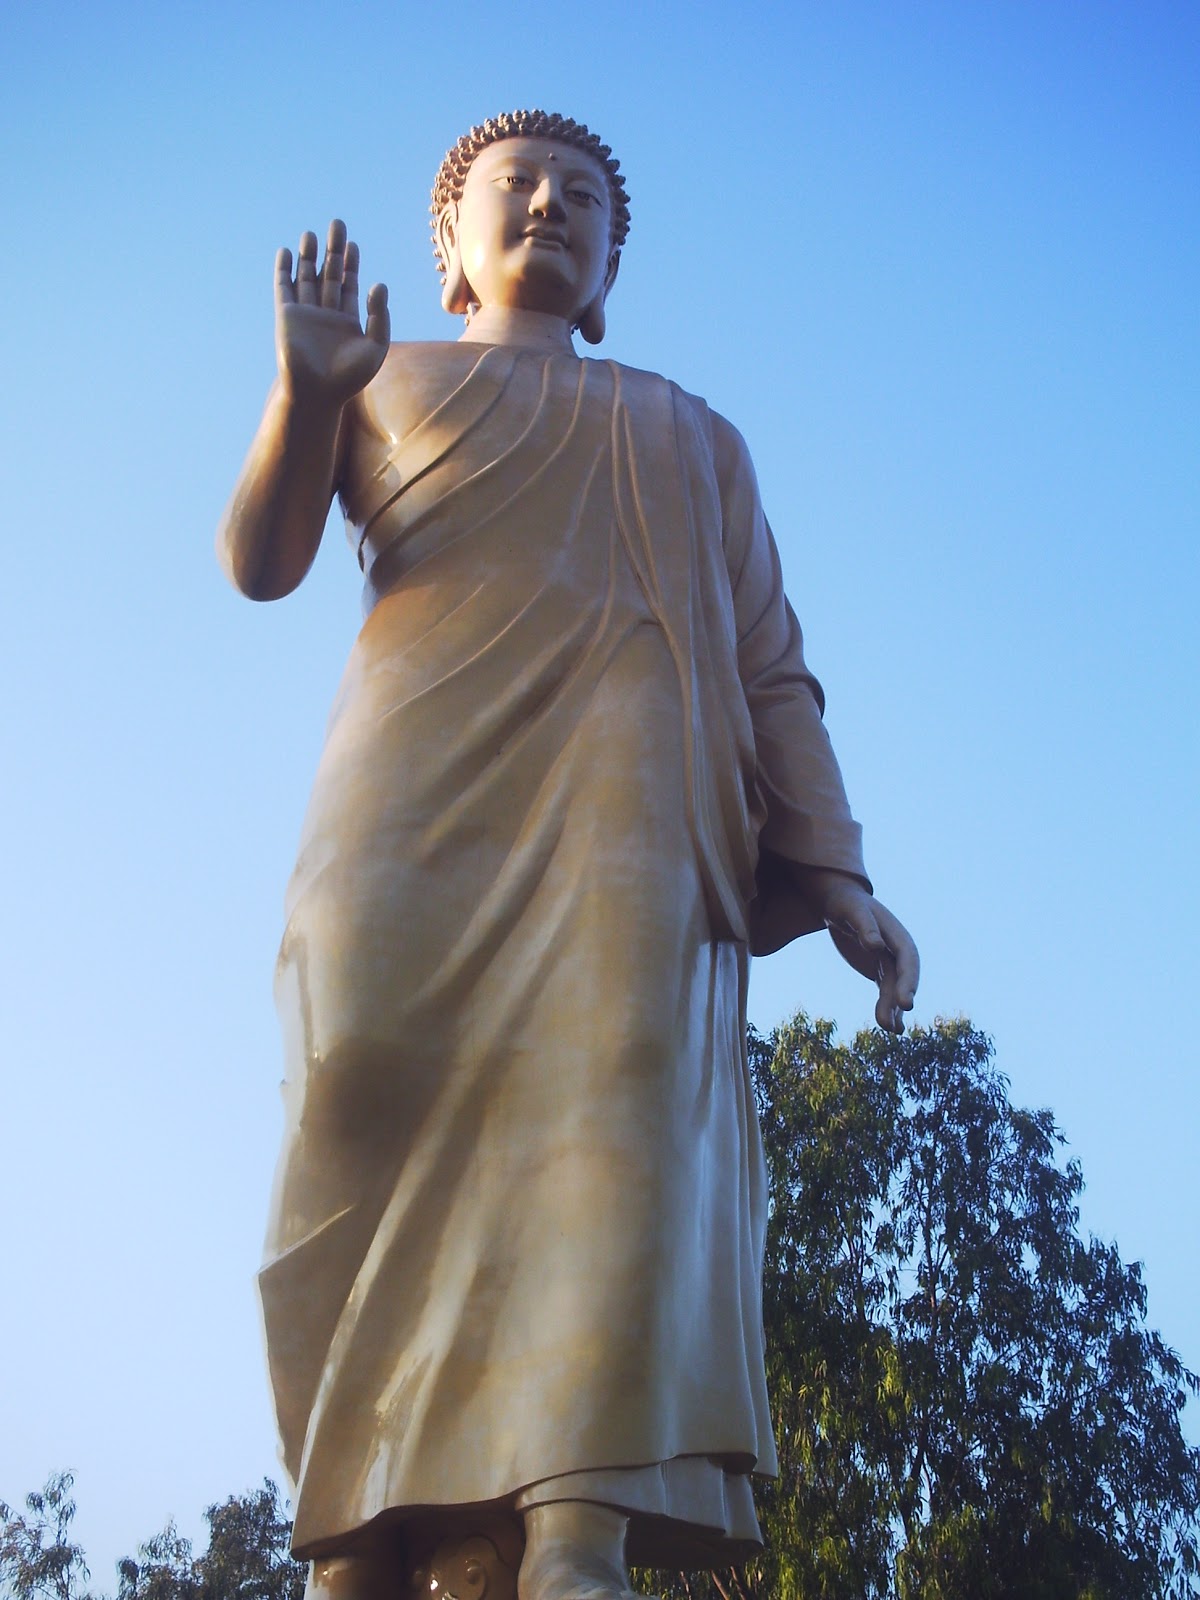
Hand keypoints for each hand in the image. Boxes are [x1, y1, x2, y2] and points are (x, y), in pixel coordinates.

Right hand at [275, 219, 389, 407]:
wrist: (318, 394)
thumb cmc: (349, 379)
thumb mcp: (375, 347)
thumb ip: (380, 317)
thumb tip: (380, 284)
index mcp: (348, 321)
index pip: (349, 285)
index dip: (351, 264)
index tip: (353, 245)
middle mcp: (326, 315)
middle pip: (329, 274)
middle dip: (333, 250)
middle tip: (337, 224)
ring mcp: (306, 314)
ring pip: (307, 277)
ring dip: (309, 256)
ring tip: (312, 233)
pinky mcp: (287, 317)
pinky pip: (284, 288)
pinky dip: (284, 270)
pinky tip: (287, 252)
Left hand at [803, 869, 918, 1033]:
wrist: (840, 902)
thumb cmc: (847, 903)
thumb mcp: (853, 910)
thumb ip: (865, 927)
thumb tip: (875, 945)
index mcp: (898, 936)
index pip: (908, 960)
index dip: (909, 981)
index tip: (905, 1002)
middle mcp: (898, 952)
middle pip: (904, 978)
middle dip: (902, 998)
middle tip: (897, 1021)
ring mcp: (890, 963)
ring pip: (893, 989)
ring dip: (892, 1009)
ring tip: (889, 1029)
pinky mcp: (879, 971)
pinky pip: (886, 993)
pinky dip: (888, 1008)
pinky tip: (889, 1027)